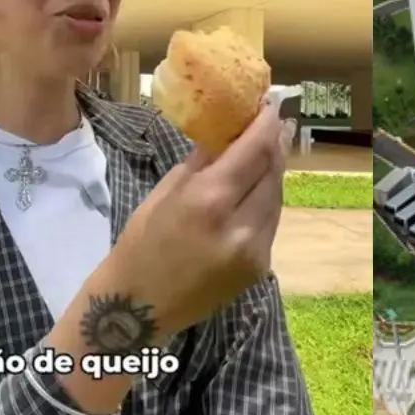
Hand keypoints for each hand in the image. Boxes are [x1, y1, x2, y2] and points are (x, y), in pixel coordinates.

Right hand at [111, 103, 295, 333]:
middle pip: (272, 172)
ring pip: (276, 198)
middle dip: (275, 144)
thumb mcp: (165, 192)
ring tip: (269, 151)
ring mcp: (254, 250)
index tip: (271, 105)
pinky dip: (267, 202)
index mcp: (208, 200)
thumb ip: (203, 162)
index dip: (267, 124)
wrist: (137, 309)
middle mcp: (239, 225)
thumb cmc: (140, 244)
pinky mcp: (260, 268)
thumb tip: (228, 131)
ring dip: (274, 173)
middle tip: (275, 123)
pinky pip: (270, 224)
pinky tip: (258, 190)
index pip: (254, 150)